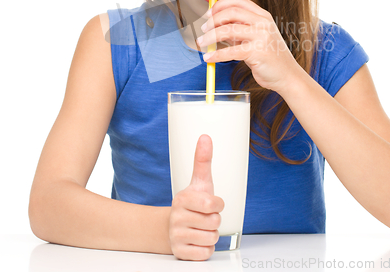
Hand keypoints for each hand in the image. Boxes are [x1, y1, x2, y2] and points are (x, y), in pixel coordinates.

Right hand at [169, 134, 224, 260]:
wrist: (172, 227)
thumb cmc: (192, 203)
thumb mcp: (199, 182)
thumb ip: (203, 160)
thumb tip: (205, 137)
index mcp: (183, 198)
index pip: (213, 204)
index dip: (217, 204)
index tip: (211, 203)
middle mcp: (177, 217)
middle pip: (214, 222)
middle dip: (214, 221)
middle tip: (204, 217)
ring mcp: (176, 235)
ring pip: (211, 238)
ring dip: (210, 235)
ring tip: (200, 228)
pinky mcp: (180, 252)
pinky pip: (205, 253)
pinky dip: (205, 249)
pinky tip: (197, 240)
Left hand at [198, 0, 302, 93]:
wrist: (287, 75)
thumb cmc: (269, 56)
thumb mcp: (256, 37)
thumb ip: (239, 29)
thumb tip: (214, 25)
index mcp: (262, 16)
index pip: (238, 1)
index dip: (219, 5)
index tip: (208, 14)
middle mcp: (263, 23)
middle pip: (231, 12)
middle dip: (212, 20)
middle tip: (202, 29)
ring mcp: (261, 36)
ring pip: (228, 30)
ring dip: (210, 37)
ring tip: (201, 43)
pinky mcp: (258, 52)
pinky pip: (230, 51)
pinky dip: (216, 55)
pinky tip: (208, 58)